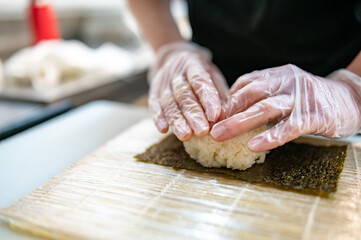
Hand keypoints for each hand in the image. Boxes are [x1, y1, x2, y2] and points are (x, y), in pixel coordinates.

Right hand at [149, 42, 227, 140]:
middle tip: (202, 131)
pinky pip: (154, 105)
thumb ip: (219, 95)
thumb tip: (227, 117)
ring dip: (177, 120)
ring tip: (185, 136)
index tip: (215, 116)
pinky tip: (163, 130)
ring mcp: (163, 82)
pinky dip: (158, 118)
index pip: (200, 81)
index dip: (207, 98)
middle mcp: (176, 73)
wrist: (173, 58)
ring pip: (169, 102)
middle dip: (193, 115)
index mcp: (193, 64)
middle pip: (184, 95)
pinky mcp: (153, 91)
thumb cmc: (200, 73)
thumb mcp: (213, 76)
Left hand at [210, 64, 360, 151]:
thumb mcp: (286, 90)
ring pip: (265, 109)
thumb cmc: (311, 98)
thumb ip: (264, 95)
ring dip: (239, 123)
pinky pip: (288, 128)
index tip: (212, 114)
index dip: (227, 99)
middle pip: (250, 95)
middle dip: (227, 111)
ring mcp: (300, 98)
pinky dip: (270, 137)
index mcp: (278, 74)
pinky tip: (254, 146)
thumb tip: (233, 110)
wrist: (351, 99)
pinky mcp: (314, 116)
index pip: (245, 83)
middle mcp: (286, 82)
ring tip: (220, 135)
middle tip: (208, 127)